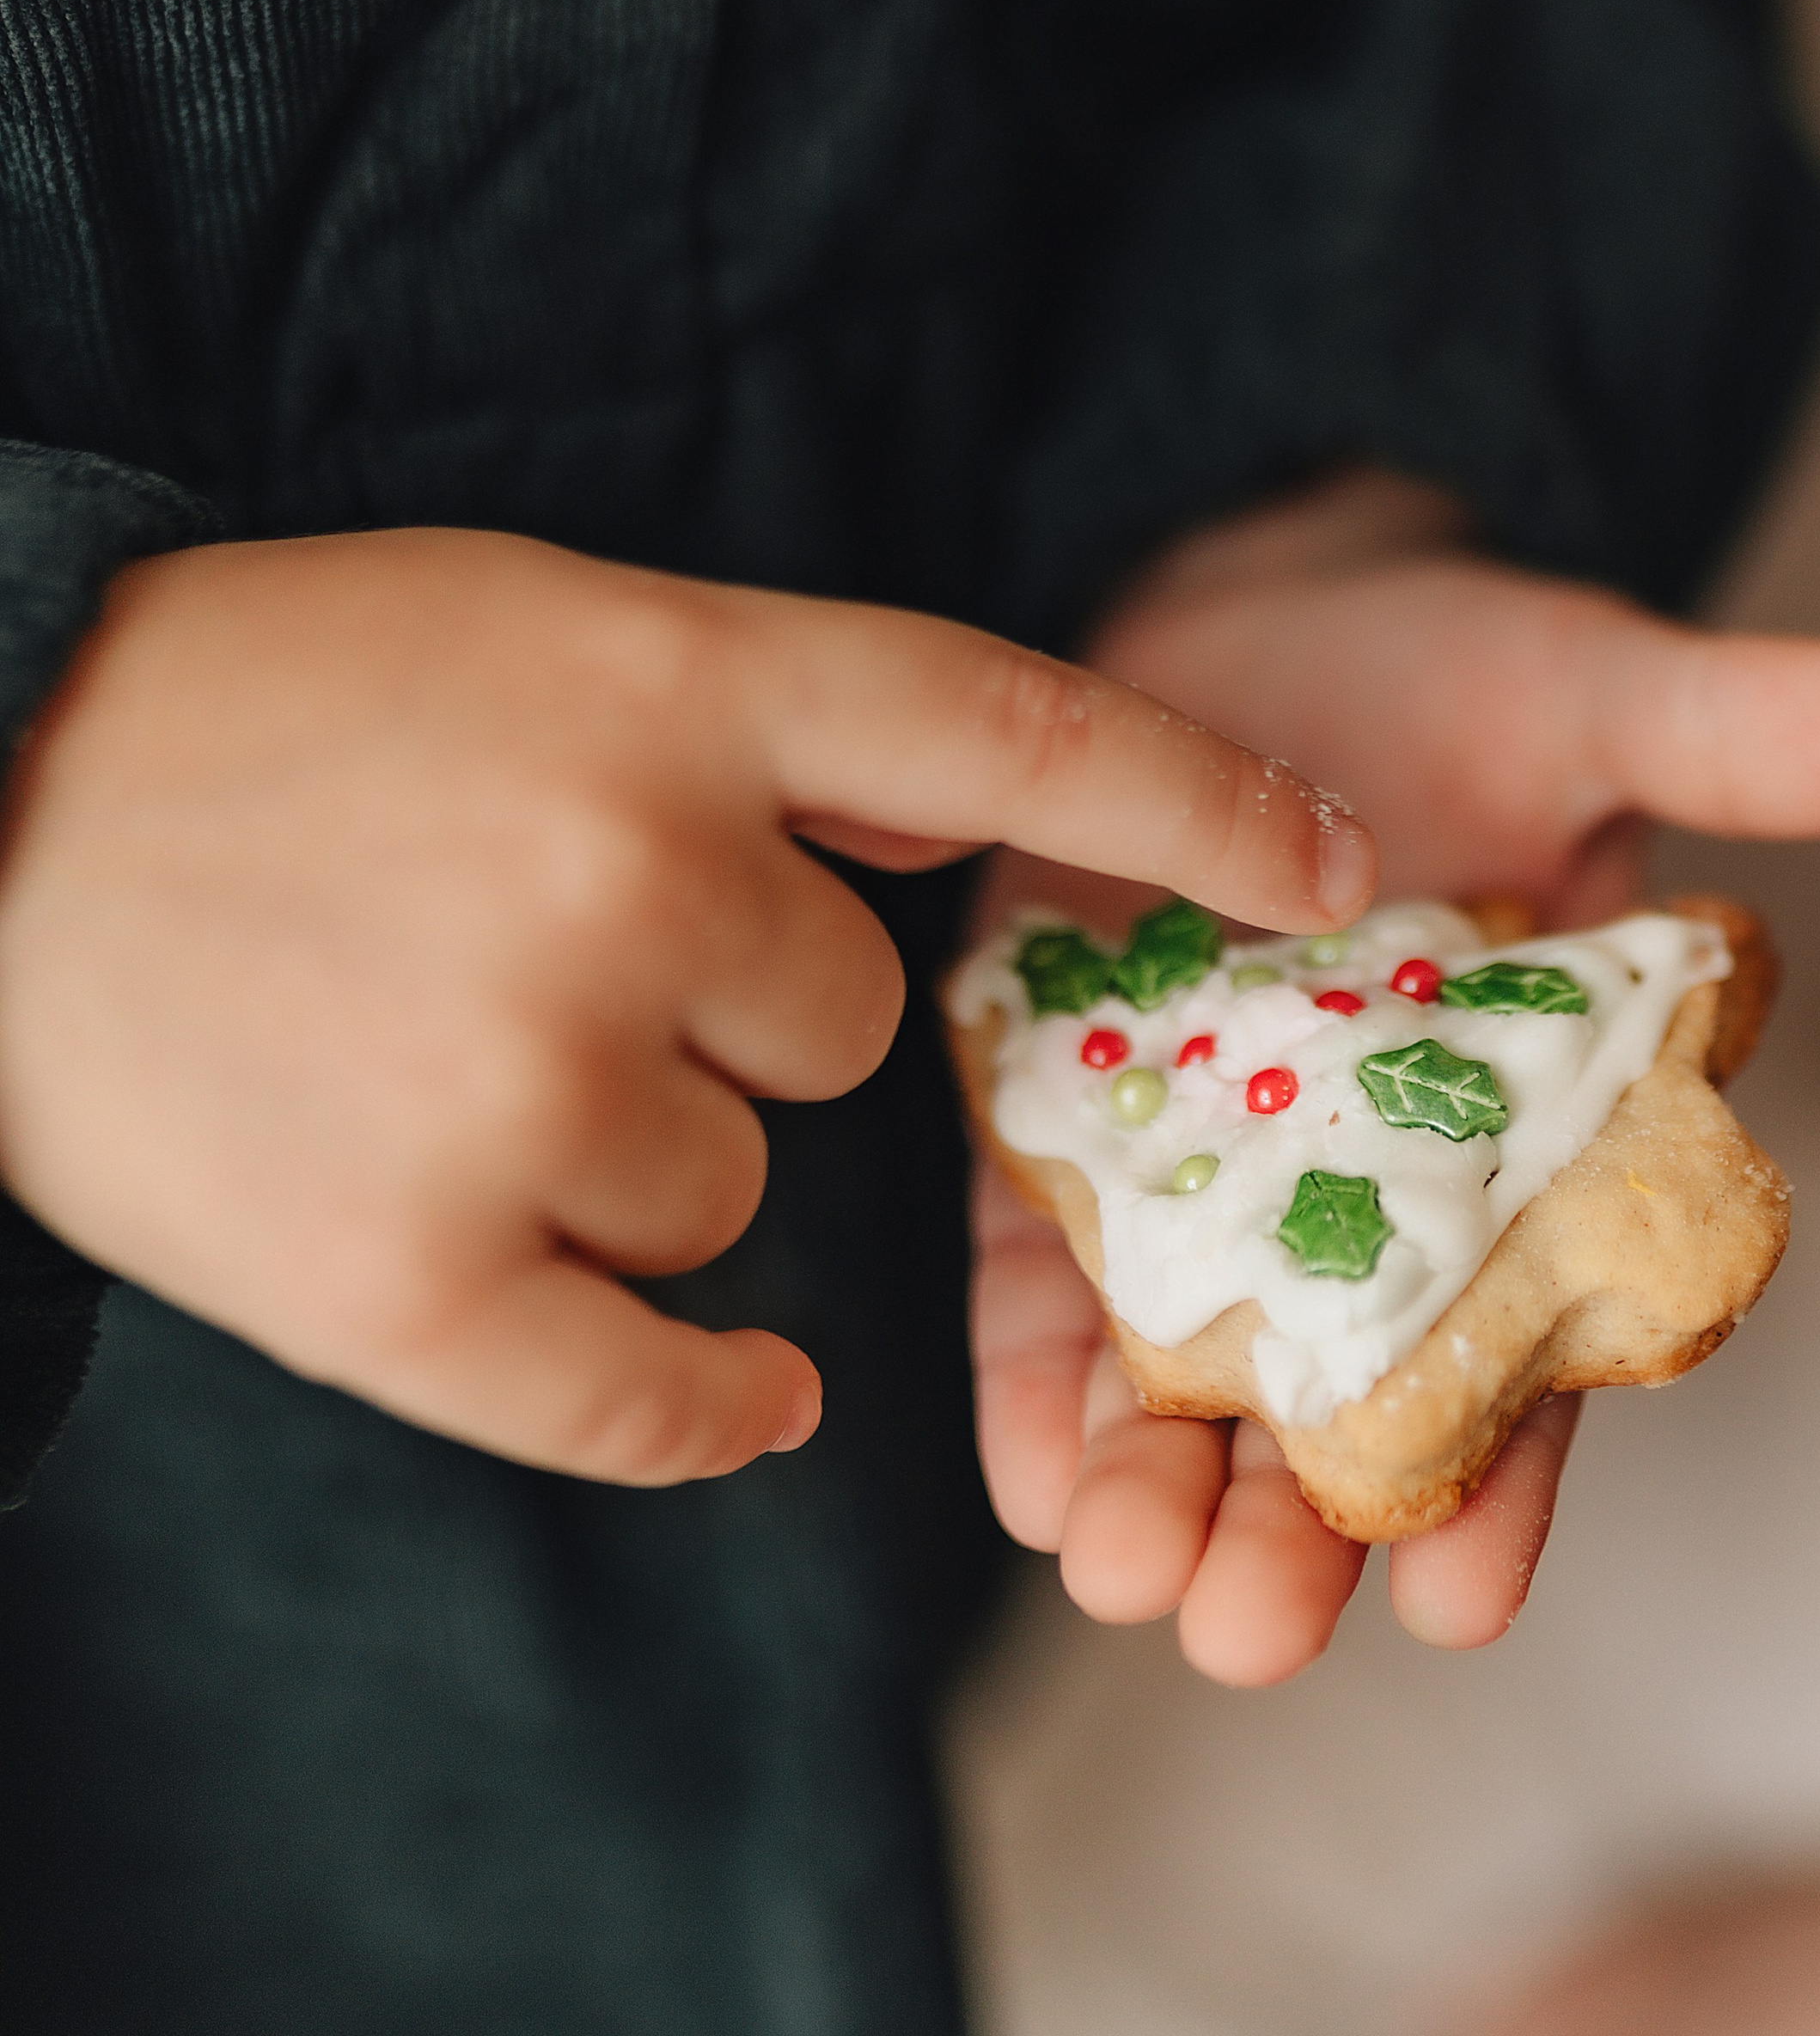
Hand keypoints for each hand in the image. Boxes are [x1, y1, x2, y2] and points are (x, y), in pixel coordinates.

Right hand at [0, 528, 1370, 1482]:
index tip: (1345, 877)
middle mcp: (622, 872)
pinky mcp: (413, 1280)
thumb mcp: (520, 637)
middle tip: (534, 951)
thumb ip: (749, 726)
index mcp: (661, 682)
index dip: (1198, 805)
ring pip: (740, 1192)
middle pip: (853, 1026)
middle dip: (741, 1008)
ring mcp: (520, 1083)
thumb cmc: (259, 721)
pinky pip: (669, 1388)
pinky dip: (700, 1398)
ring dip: (636, 1155)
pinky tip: (720, 1388)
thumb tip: (949, 841)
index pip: (1006, 731)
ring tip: (429, 1060)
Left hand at [969, 475, 1819, 1684]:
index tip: (1462, 1600)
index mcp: (1526, 1143)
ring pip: (1189, 1375)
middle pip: (1341, 1402)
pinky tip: (1024, 1478)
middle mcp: (1369, 1195)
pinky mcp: (1061, 1128)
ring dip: (1154, 1488)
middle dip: (1296, 1530)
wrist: (1238, 612)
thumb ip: (1735, 733)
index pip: (1529, 1347)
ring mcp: (1208, 1175)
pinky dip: (1032, 1377)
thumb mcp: (1589, 691)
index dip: (1504, 1476)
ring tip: (1120, 1576)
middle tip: (1248, 1634)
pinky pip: (1043, 1279)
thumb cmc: (1444, 669)